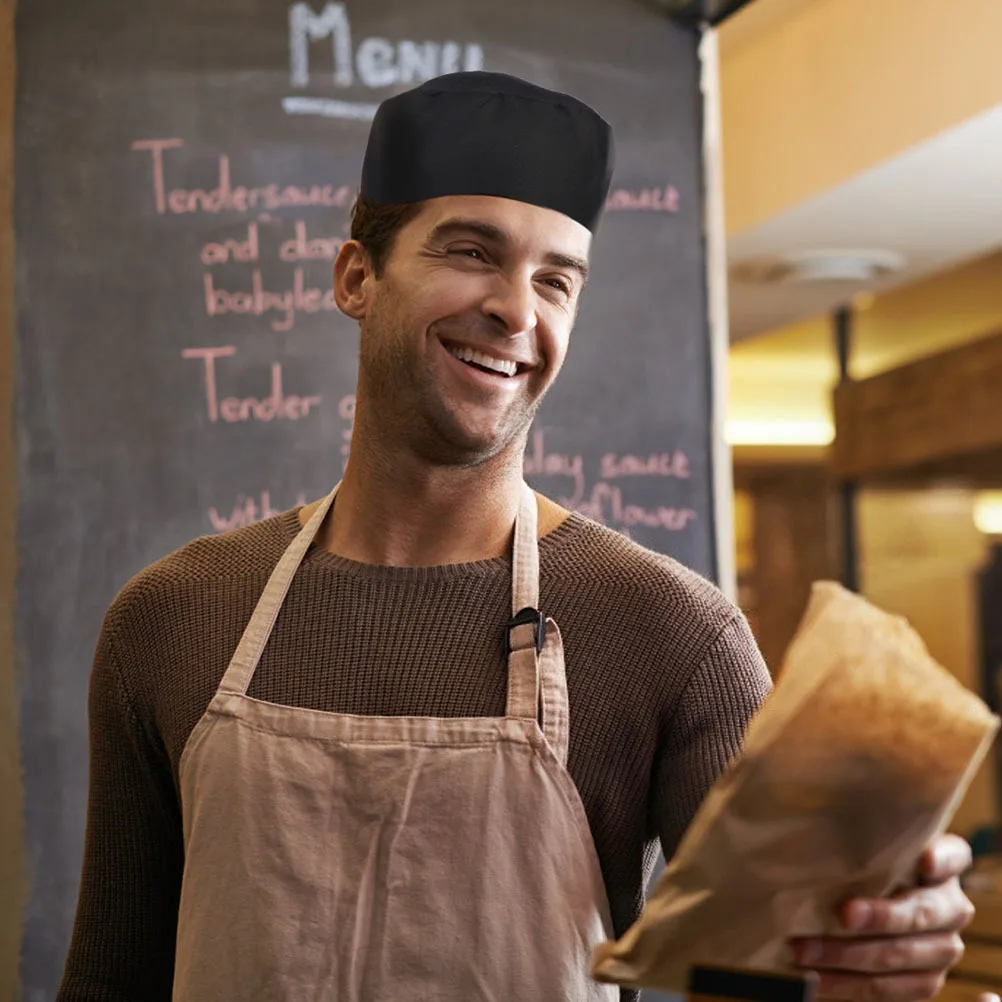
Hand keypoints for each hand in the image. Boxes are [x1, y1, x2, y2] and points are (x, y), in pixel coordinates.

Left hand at [791, 834, 979, 1001]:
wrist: (868, 911)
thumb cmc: (859, 864)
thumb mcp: (864, 848)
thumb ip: (857, 844)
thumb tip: (810, 838)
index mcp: (946, 863)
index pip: (953, 856)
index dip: (940, 860)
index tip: (922, 861)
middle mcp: (952, 906)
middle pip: (922, 912)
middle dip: (881, 915)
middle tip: (843, 913)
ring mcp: (944, 947)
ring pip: (900, 954)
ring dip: (849, 954)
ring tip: (806, 950)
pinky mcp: (926, 980)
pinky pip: (888, 988)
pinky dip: (847, 984)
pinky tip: (815, 978)